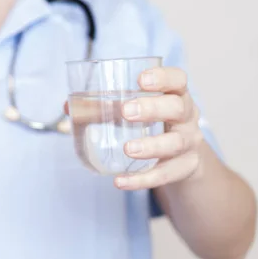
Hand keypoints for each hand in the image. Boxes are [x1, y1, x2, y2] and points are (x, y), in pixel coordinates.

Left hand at [114, 67, 203, 189]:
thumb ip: (102, 107)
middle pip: (177, 108)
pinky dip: (142, 180)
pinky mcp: (184, 168)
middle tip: (127, 111)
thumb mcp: (135, 112)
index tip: (141, 79)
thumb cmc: (152, 125)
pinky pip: (165, 174)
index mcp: (175, 95)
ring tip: (128, 149)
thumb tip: (68, 106)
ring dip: (151, 146)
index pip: (178, 80)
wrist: (182, 160)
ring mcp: (188, 143)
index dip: (164, 77)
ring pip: (175, 143)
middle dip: (152, 108)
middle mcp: (186, 117)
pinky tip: (121, 181)